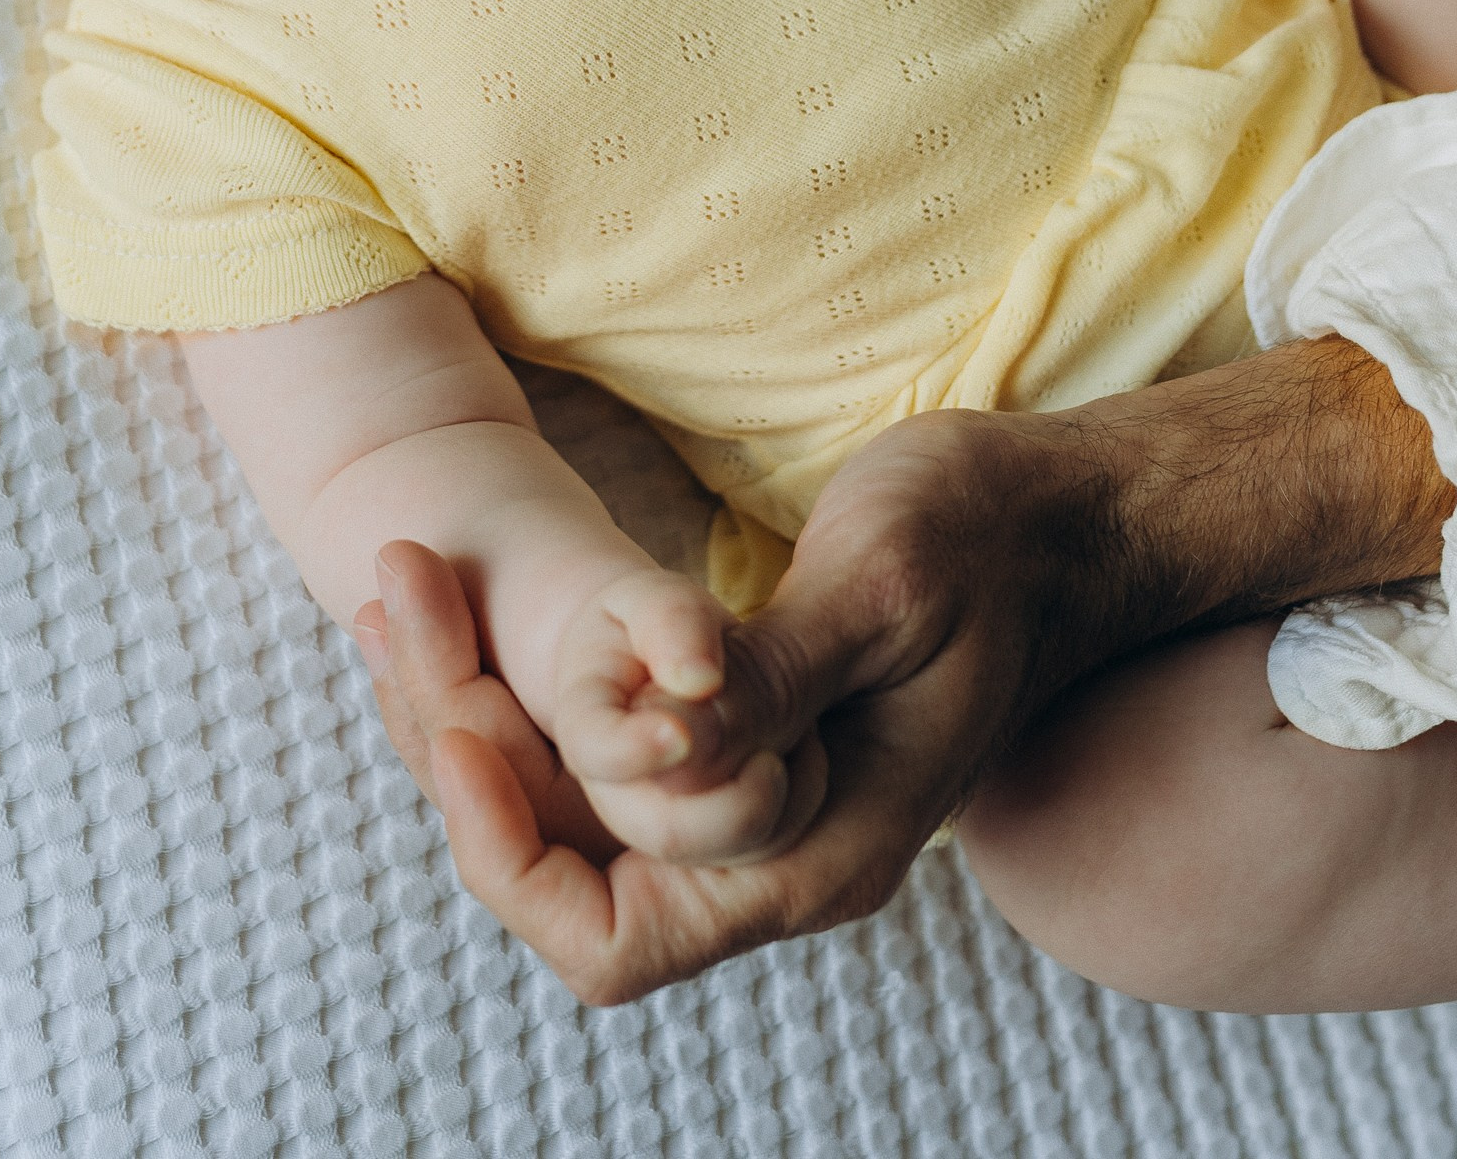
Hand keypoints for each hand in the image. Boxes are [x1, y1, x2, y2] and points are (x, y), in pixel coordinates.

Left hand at [356, 342, 1450, 1001]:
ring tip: (398, 589)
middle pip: (552, 873)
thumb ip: (774, 673)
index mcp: (815, 856)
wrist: (1059, 518)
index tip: (458, 726)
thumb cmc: (988, 540)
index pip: (610, 938)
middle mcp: (764, 859)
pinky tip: (458, 600)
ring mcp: (740, 805)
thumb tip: (663, 732)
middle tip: (399, 599)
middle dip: (451, 747)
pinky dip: (510, 682)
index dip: (510, 851)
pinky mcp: (724, 740)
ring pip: (552, 810)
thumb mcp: (888, 583)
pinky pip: (583, 751)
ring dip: (458, 708)